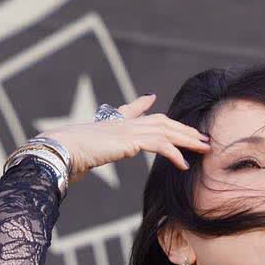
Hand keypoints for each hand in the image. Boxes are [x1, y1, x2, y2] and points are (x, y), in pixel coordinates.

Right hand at [38, 94, 209, 182]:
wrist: (60, 150)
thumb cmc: (67, 158)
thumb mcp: (82, 154)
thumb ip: (88, 154)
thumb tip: (79, 165)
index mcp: (112, 123)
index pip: (132, 109)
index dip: (143, 104)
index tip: (152, 99)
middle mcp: (122, 122)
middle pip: (160, 122)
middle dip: (183, 129)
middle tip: (202, 138)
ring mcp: (127, 129)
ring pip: (166, 130)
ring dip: (187, 140)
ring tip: (203, 148)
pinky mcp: (130, 139)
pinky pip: (159, 145)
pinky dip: (174, 154)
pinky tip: (184, 165)